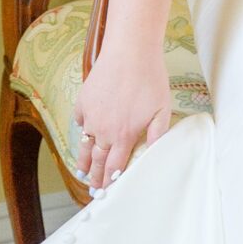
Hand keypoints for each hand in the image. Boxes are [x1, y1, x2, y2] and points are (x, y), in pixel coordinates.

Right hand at [72, 39, 170, 193]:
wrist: (130, 51)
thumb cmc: (150, 79)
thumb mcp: (162, 110)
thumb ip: (156, 136)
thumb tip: (151, 156)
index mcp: (124, 135)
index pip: (114, 167)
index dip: (110, 181)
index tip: (106, 192)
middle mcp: (103, 130)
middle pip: (97, 160)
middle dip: (95, 177)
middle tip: (92, 189)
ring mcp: (90, 116)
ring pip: (85, 144)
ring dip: (83, 160)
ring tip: (81, 171)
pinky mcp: (83, 101)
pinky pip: (80, 120)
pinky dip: (82, 128)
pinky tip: (84, 133)